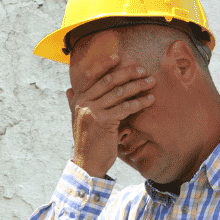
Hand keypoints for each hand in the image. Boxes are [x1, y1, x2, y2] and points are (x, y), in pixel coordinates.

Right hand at [66, 53, 154, 177]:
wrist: (87, 162)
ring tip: (151, 83)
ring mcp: (93, 112)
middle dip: (128, 73)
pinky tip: (149, 100)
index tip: (118, 56)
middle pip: (108, 81)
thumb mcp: (78, 119)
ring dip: (137, 86)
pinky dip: (138, 103)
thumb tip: (68, 90)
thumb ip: (74, 103)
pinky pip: (124, 108)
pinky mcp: (104, 122)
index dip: (104, 64)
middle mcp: (83, 103)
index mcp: (78, 99)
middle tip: (143, 70)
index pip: (90, 75)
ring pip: (118, 93)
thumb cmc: (87, 141)